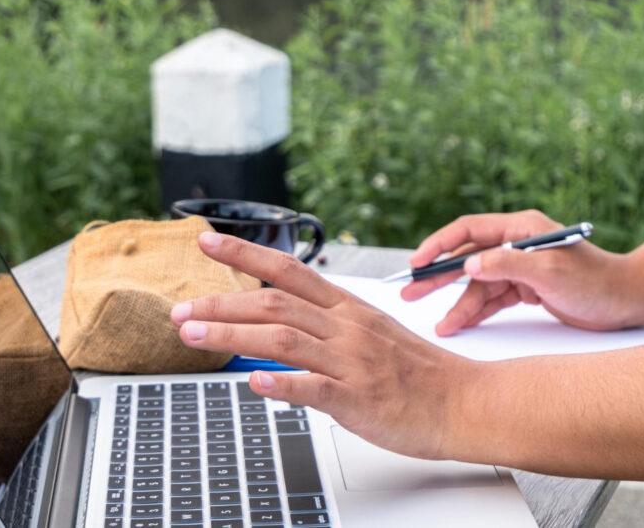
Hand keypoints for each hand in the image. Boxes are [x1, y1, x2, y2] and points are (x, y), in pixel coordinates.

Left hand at [171, 231, 469, 459]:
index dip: (244, 253)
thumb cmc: (417, 371)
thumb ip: (324, 327)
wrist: (464, 402)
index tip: (206, 242)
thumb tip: (276, 328)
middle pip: (274, 302)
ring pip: (282, 339)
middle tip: (179, 310)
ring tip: (193, 335)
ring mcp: (351, 362)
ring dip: (232, 335)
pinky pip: (314, 389)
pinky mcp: (358, 399)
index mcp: (347, 307)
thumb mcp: (370, 333)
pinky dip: (280, 384)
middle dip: (221, 302)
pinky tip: (253, 384)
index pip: (288, 270)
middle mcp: (345, 328)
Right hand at [401, 210, 637, 333]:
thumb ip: (507, 265)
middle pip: (466, 258)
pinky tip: (458, 324)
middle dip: (438, 276)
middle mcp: (516, 243)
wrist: (627, 301)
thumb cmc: (595, 281)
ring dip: (458, 304)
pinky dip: (476, 312)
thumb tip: (467, 264)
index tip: (417, 263)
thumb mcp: (550, 271)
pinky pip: (492, 299)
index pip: (468, 230)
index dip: (439, 245)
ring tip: (439, 325)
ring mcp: (519, 267)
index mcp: (520, 228)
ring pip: (477, 285)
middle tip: (409, 292)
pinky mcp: (525, 289)